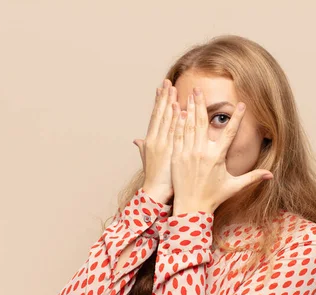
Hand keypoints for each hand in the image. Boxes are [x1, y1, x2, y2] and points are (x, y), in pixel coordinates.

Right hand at [133, 79, 178, 204]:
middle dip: (164, 98)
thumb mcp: (148, 160)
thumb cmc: (156, 177)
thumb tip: (136, 140)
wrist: (156, 192)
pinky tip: (179, 109)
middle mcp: (155, 140)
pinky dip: (176, 121)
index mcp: (150, 140)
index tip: (161, 88)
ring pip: (167, 120)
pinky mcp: (170, 152)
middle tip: (168, 81)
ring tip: (173, 89)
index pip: (155, 117)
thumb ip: (143, 148)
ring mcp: (162, 145)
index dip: (158, 102)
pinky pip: (175, 133)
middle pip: (160, 114)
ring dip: (170, 104)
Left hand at [171, 87, 272, 214]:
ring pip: (189, 126)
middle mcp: (202, 152)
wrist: (191, 207)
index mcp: (217, 157)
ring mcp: (188, 153)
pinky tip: (177, 110)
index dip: (237, 118)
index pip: (230, 133)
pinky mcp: (177, 157)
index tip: (242, 104)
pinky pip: (178, 135)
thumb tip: (271, 175)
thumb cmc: (213, 196)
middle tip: (201, 89)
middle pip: (203, 123)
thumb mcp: (234, 186)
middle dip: (203, 104)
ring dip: (190, 108)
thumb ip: (252, 177)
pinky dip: (178, 122)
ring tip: (190, 94)